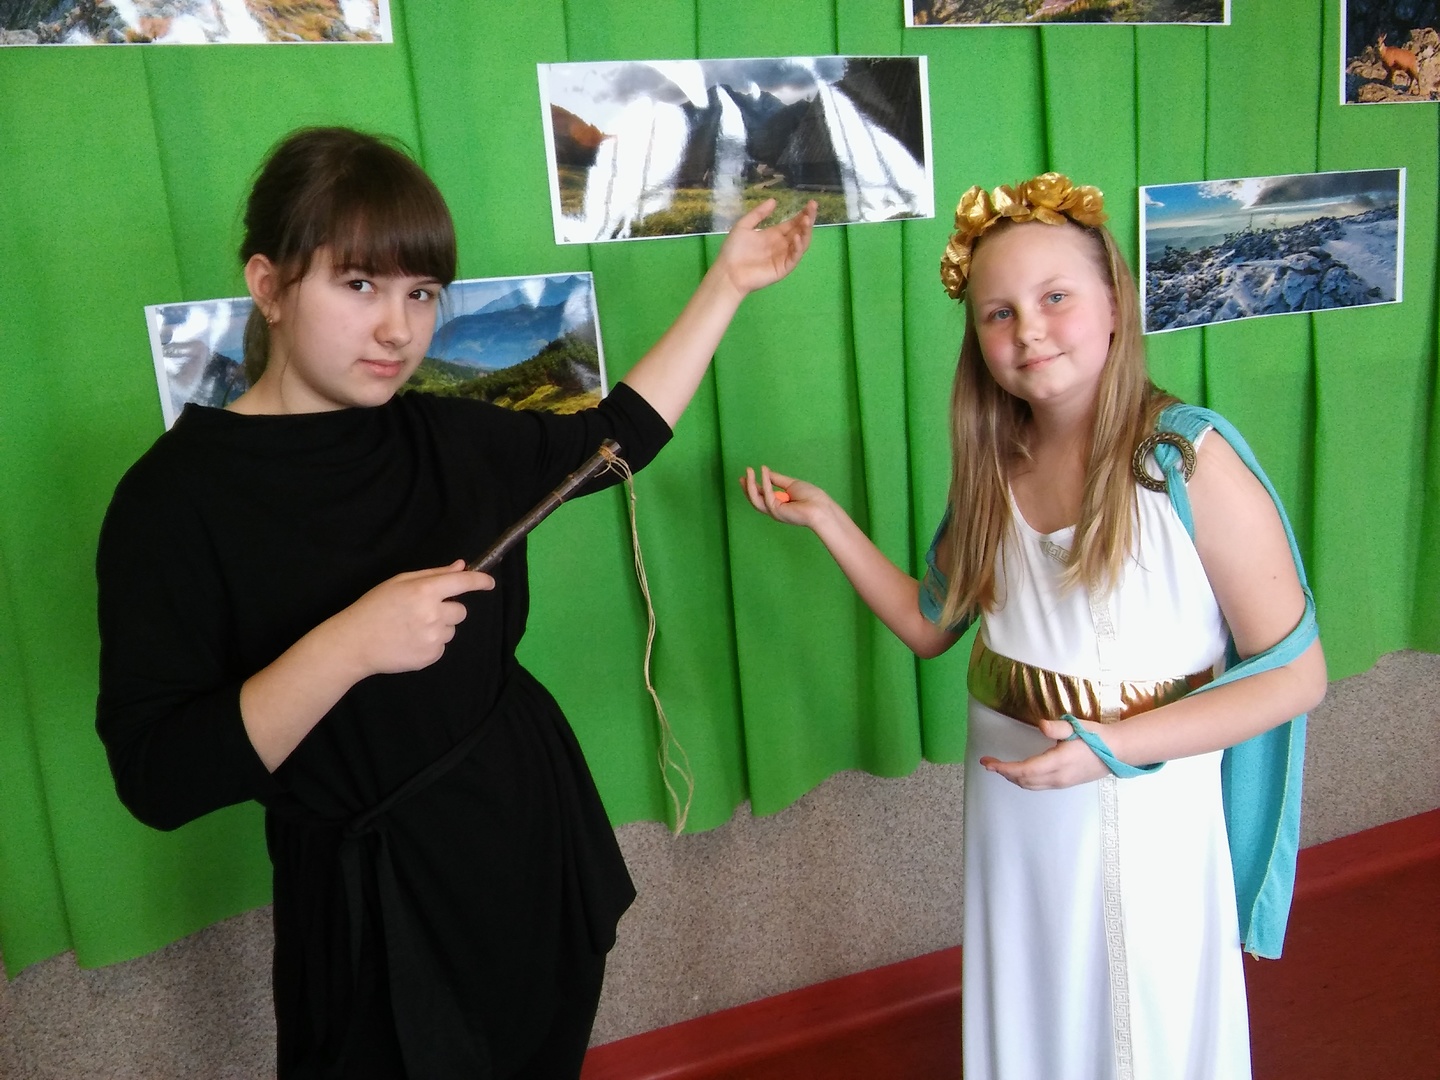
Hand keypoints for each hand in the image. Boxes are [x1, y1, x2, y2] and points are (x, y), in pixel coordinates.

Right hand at [336, 560, 494, 676]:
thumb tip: (461, 566)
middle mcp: (433, 614)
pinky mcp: (431, 657)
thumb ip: (434, 574)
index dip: (479, 581)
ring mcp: (433, 638)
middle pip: (461, 611)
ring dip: (438, 628)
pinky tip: (410, 641)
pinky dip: (431, 644)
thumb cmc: (375, 607)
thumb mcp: (400, 582)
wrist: (354, 642)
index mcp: (424, 591)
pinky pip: (442, 647)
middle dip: (447, 610)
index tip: (489, 583)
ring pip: (451, 630)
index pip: (462, 583)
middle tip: (422, 612)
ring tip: (411, 629)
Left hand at [715, 198, 817, 296]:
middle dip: (808, 218)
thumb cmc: (733, 250)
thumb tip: (774, 200)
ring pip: (801, 243)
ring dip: (806, 231)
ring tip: (806, 219)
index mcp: (774, 235)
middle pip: (800, 230)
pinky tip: (798, 236)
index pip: (793, 223)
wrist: (727, 272)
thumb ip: (758, 213)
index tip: (811, 203)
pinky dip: (798, 247)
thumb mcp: (743, 226)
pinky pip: (794, 257)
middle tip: (813, 206)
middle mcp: (782, 245)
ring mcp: (784, 257)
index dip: (802, 214)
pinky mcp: (783, 268)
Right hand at [739, 465, 830, 527]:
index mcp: (778, 504)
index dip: (753, 485)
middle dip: (747, 487)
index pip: (761, 495)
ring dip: (750, 485)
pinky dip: (764, 482)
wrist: (821, 508)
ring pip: (755, 499)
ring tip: (749, 471)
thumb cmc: (811, 497)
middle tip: (743, 474)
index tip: (748, 474)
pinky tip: (763, 471)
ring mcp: (774, 512)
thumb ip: (777, 479)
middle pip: (755, 499)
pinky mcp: (776, 511)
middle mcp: (774, 510)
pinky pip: (766, 495)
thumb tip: (766, 472)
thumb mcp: (791, 484)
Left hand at [980, 717, 1112, 788]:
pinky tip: (1018, 772)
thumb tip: (1041, 725)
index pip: (1025, 770)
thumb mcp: (1078, 727)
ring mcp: (1061, 782)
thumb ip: (1058, 727)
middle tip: (988, 762)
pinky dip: (1023, 780)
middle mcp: (1058, 777)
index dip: (1005, 768)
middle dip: (1004, 772)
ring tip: (999, 767)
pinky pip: (1038, 786)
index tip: (988, 763)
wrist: (1117, 752)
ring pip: (1030, 785)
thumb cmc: (1096, 737)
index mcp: (1059, 762)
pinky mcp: (1064, 783)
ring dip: (1012, 777)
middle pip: (1024, 780)